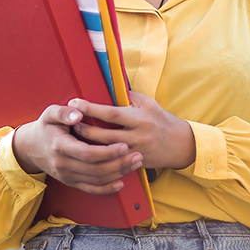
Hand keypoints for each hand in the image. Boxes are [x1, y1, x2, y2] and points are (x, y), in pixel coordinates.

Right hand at [11, 104, 142, 194]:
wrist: (31, 148)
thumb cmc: (45, 127)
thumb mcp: (49, 114)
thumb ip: (63, 112)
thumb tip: (78, 113)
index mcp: (60, 146)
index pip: (87, 153)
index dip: (107, 152)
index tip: (124, 145)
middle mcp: (63, 165)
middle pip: (96, 169)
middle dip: (119, 164)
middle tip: (137, 155)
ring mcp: (67, 176)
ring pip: (96, 180)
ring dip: (118, 174)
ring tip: (135, 163)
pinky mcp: (71, 182)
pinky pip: (91, 189)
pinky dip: (107, 188)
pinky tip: (121, 182)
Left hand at [69, 92, 196, 170]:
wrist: (180, 145)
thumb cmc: (161, 120)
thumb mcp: (148, 103)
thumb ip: (128, 96)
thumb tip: (108, 86)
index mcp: (140, 118)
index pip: (111, 113)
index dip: (91, 108)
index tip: (75, 103)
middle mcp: (137, 136)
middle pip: (105, 135)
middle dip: (84, 128)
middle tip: (69, 122)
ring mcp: (135, 152)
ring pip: (106, 151)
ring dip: (88, 144)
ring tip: (74, 136)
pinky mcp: (134, 163)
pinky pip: (113, 162)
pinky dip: (99, 157)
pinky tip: (87, 152)